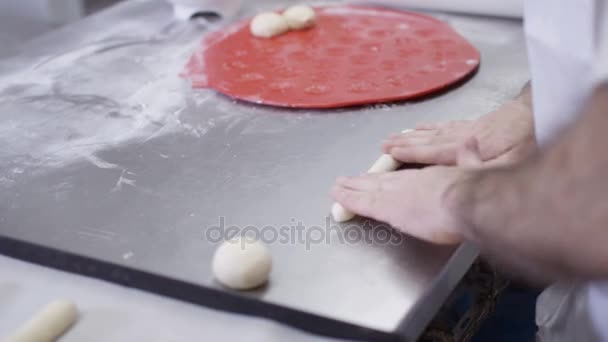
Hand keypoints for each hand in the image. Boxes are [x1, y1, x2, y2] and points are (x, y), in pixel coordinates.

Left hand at [331, 138, 481, 244]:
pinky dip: (350, 199)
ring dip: (352, 188)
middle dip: (364, 181)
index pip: (404, 177)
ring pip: (369, 191)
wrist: (467, 199)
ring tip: (337, 187)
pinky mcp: (388, 208)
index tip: (377, 176)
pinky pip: (364, 203)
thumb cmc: (475, 191)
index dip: (388, 177)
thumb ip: (470, 158)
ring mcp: (396, 195)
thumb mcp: (475, 170)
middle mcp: (409, 184)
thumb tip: (471, 142)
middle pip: (382, 182)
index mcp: (430, 177)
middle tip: (347, 180)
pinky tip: (338, 197)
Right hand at [383, 100, 535, 165]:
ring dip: (413, 135)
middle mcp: (465, 137)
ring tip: (394, 137)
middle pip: (429, 140)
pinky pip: (447, 125)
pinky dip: (431, 126)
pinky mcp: (479, 125)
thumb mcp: (513, 163)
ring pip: (435, 132)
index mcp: (470, 148)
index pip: (434, 152)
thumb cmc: (532, 142)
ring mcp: (471, 129)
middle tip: (383, 145)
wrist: (547, 113)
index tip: (389, 154)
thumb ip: (484, 170)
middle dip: (404, 143)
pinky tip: (421, 126)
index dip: (411, 154)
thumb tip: (458, 174)